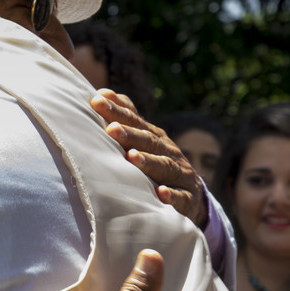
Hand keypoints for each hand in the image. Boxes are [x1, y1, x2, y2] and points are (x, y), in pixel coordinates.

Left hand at [90, 89, 207, 227]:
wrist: (193, 194)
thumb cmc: (160, 162)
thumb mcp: (146, 139)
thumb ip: (127, 119)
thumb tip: (101, 94)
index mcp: (154, 137)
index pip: (134, 121)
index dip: (117, 111)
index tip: (96, 101)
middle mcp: (168, 151)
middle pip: (148, 141)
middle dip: (130, 134)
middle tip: (111, 129)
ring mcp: (179, 174)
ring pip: (164, 166)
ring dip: (148, 161)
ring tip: (132, 157)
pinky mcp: (187, 197)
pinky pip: (180, 196)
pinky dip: (171, 195)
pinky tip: (161, 193)